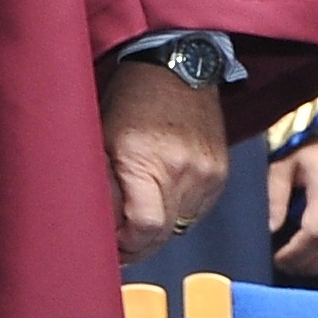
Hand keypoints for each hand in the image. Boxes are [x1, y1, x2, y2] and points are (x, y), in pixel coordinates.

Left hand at [100, 58, 228, 263]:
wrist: (179, 69)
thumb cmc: (129, 99)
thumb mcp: (101, 137)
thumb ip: (101, 181)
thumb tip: (96, 222)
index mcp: (146, 162)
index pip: (144, 227)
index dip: (126, 246)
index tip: (108, 248)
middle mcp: (183, 171)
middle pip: (164, 233)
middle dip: (138, 245)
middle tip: (117, 246)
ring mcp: (207, 173)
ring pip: (181, 224)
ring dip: (158, 229)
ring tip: (134, 220)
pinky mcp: (221, 173)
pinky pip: (197, 209)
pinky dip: (177, 211)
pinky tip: (158, 198)